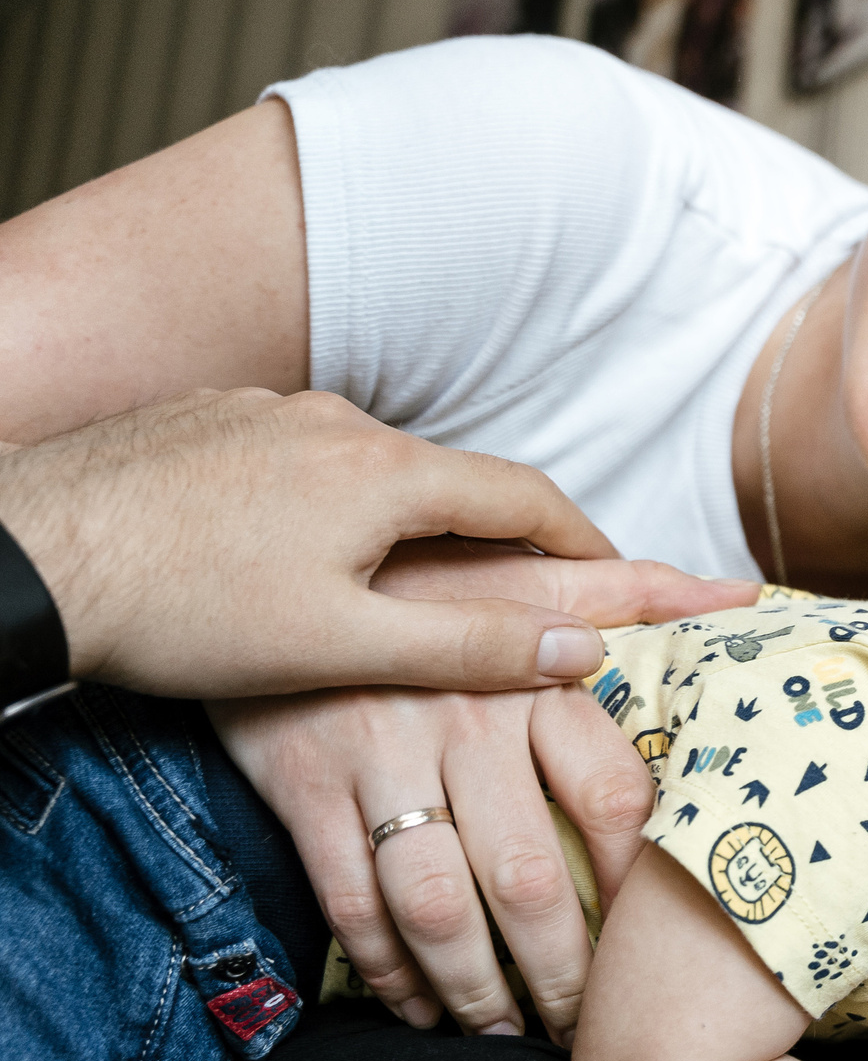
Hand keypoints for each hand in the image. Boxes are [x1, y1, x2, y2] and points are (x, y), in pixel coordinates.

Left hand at [0, 387, 632, 698]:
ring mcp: (262, 413)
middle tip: (515, 594)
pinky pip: (296, 460)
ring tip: (396, 586)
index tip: (615, 577)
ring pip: (367, 469)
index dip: (581, 537)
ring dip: (402, 520)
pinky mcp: (203, 422)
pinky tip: (288, 556)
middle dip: (491, 535)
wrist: (25, 553)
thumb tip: (582, 647)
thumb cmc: (183, 610)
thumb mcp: (346, 645)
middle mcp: (334, 420)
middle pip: (448, 477)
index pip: (524, 493)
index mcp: (385, 470)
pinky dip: (325, 505)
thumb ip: (473, 642)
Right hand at [211, 552, 758, 1038]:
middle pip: (528, 876)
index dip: (645, 886)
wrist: (276, 557)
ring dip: (475, 989)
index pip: (614, 796)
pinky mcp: (303, 786)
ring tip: (506, 1036)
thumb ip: (636, 593)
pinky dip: (386, 970)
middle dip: (563, 971)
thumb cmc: (430, 578)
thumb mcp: (530, 571)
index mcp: (532, 674)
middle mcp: (462, 718)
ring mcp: (378, 756)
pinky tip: (418, 1009)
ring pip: (437, 907)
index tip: (664, 946)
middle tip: (587, 1028)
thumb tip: (745, 599)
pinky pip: (351, 902)